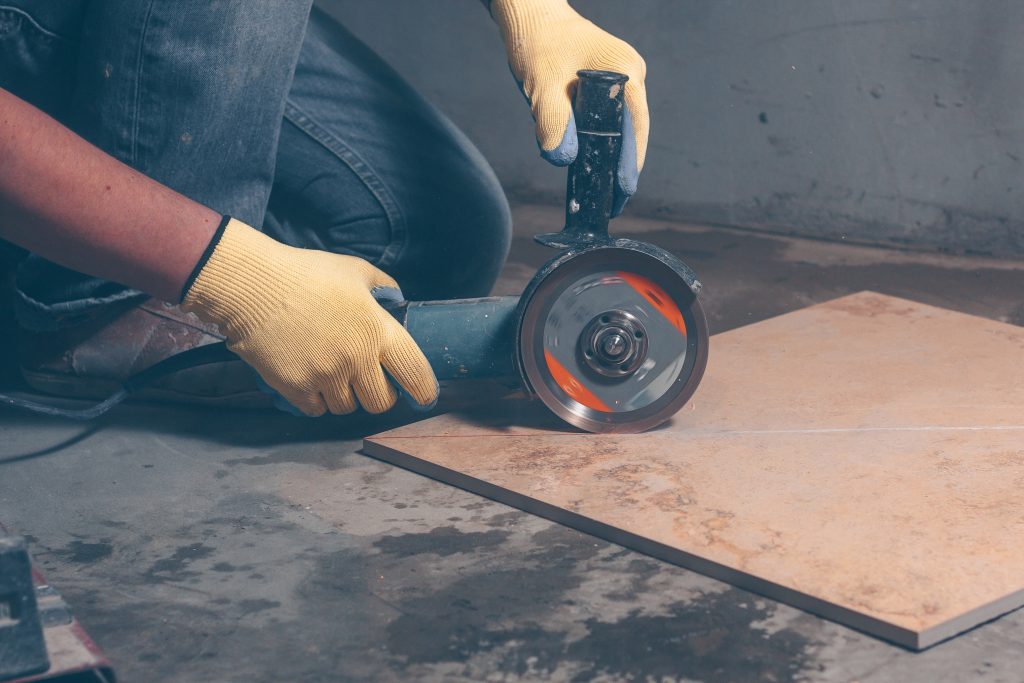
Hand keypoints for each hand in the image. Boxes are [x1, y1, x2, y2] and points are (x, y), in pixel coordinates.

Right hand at [181, 218, 437, 415]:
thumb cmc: (306, 273)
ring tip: (333, 377)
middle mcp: (356, 358)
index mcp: (377, 330)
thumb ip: (382, 286)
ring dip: (344, 397)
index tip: (423, 397)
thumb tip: (396, 299)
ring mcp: (326, 376)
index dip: (424, 390)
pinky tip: (311, 382)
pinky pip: (316, 409)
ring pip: (347, 408)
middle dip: (378, 395)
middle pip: (381, 401)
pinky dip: (316, 401)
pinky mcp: (296, 388)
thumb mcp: (354, 270)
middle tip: (368, 382)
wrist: (253, 287)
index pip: (414, 371)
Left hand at [491, 0, 648, 214]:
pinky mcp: (607, 88)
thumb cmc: (538, 44)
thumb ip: (552, 120)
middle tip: (614, 202)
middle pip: (632, 131)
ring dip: (612, 157)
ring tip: (606, 193)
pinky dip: (601, 144)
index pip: (635, 126)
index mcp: (624, 71)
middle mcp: (629, 76)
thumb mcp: (543, 84)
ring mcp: (620, 81)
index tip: (624, 190)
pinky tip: (592, 166)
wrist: (532, 19)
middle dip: (623, 166)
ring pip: (621, 128)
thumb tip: (562, 160)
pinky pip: (609, 121)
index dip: (630, 160)